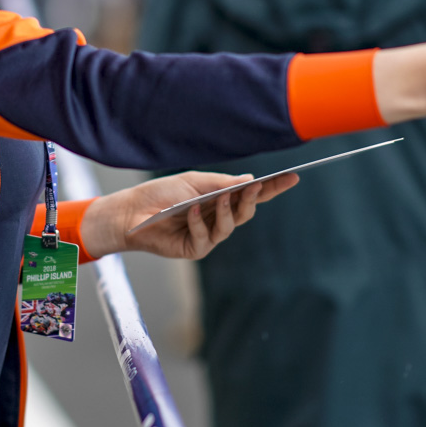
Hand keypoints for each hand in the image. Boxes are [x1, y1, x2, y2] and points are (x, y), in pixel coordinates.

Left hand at [78, 171, 300, 260]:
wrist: (132, 211)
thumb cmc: (161, 194)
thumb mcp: (192, 182)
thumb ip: (221, 183)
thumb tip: (250, 180)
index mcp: (220, 198)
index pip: (252, 194)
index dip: (273, 187)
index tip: (293, 177)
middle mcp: (218, 217)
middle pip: (247, 210)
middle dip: (255, 198)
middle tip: (259, 186)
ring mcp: (208, 235)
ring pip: (231, 225)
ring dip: (227, 210)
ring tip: (219, 197)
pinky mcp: (195, 249)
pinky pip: (206, 237)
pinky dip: (199, 222)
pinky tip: (191, 211)